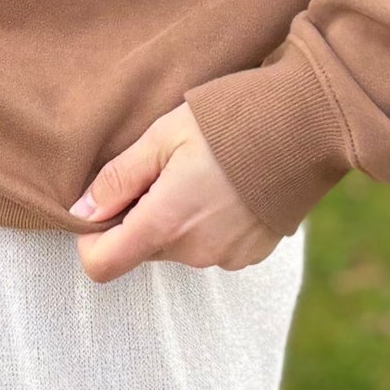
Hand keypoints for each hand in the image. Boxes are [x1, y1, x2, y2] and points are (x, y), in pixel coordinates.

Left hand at [70, 104, 279, 282]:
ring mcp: (225, 258)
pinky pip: (211, 248)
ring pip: (178, 247)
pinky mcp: (250, 255)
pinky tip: (227, 190)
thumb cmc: (231, 123)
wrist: (307, 127)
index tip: (103, 209)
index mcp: (164, 223)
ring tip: (202, 176)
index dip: (91, 240)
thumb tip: (83, 210)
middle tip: (164, 173)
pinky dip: (209, 225)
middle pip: (142, 250)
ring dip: (177, 220)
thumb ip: (118, 178)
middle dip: (141, 219)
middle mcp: (193, 252)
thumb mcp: (163, 137)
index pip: (101, 265)